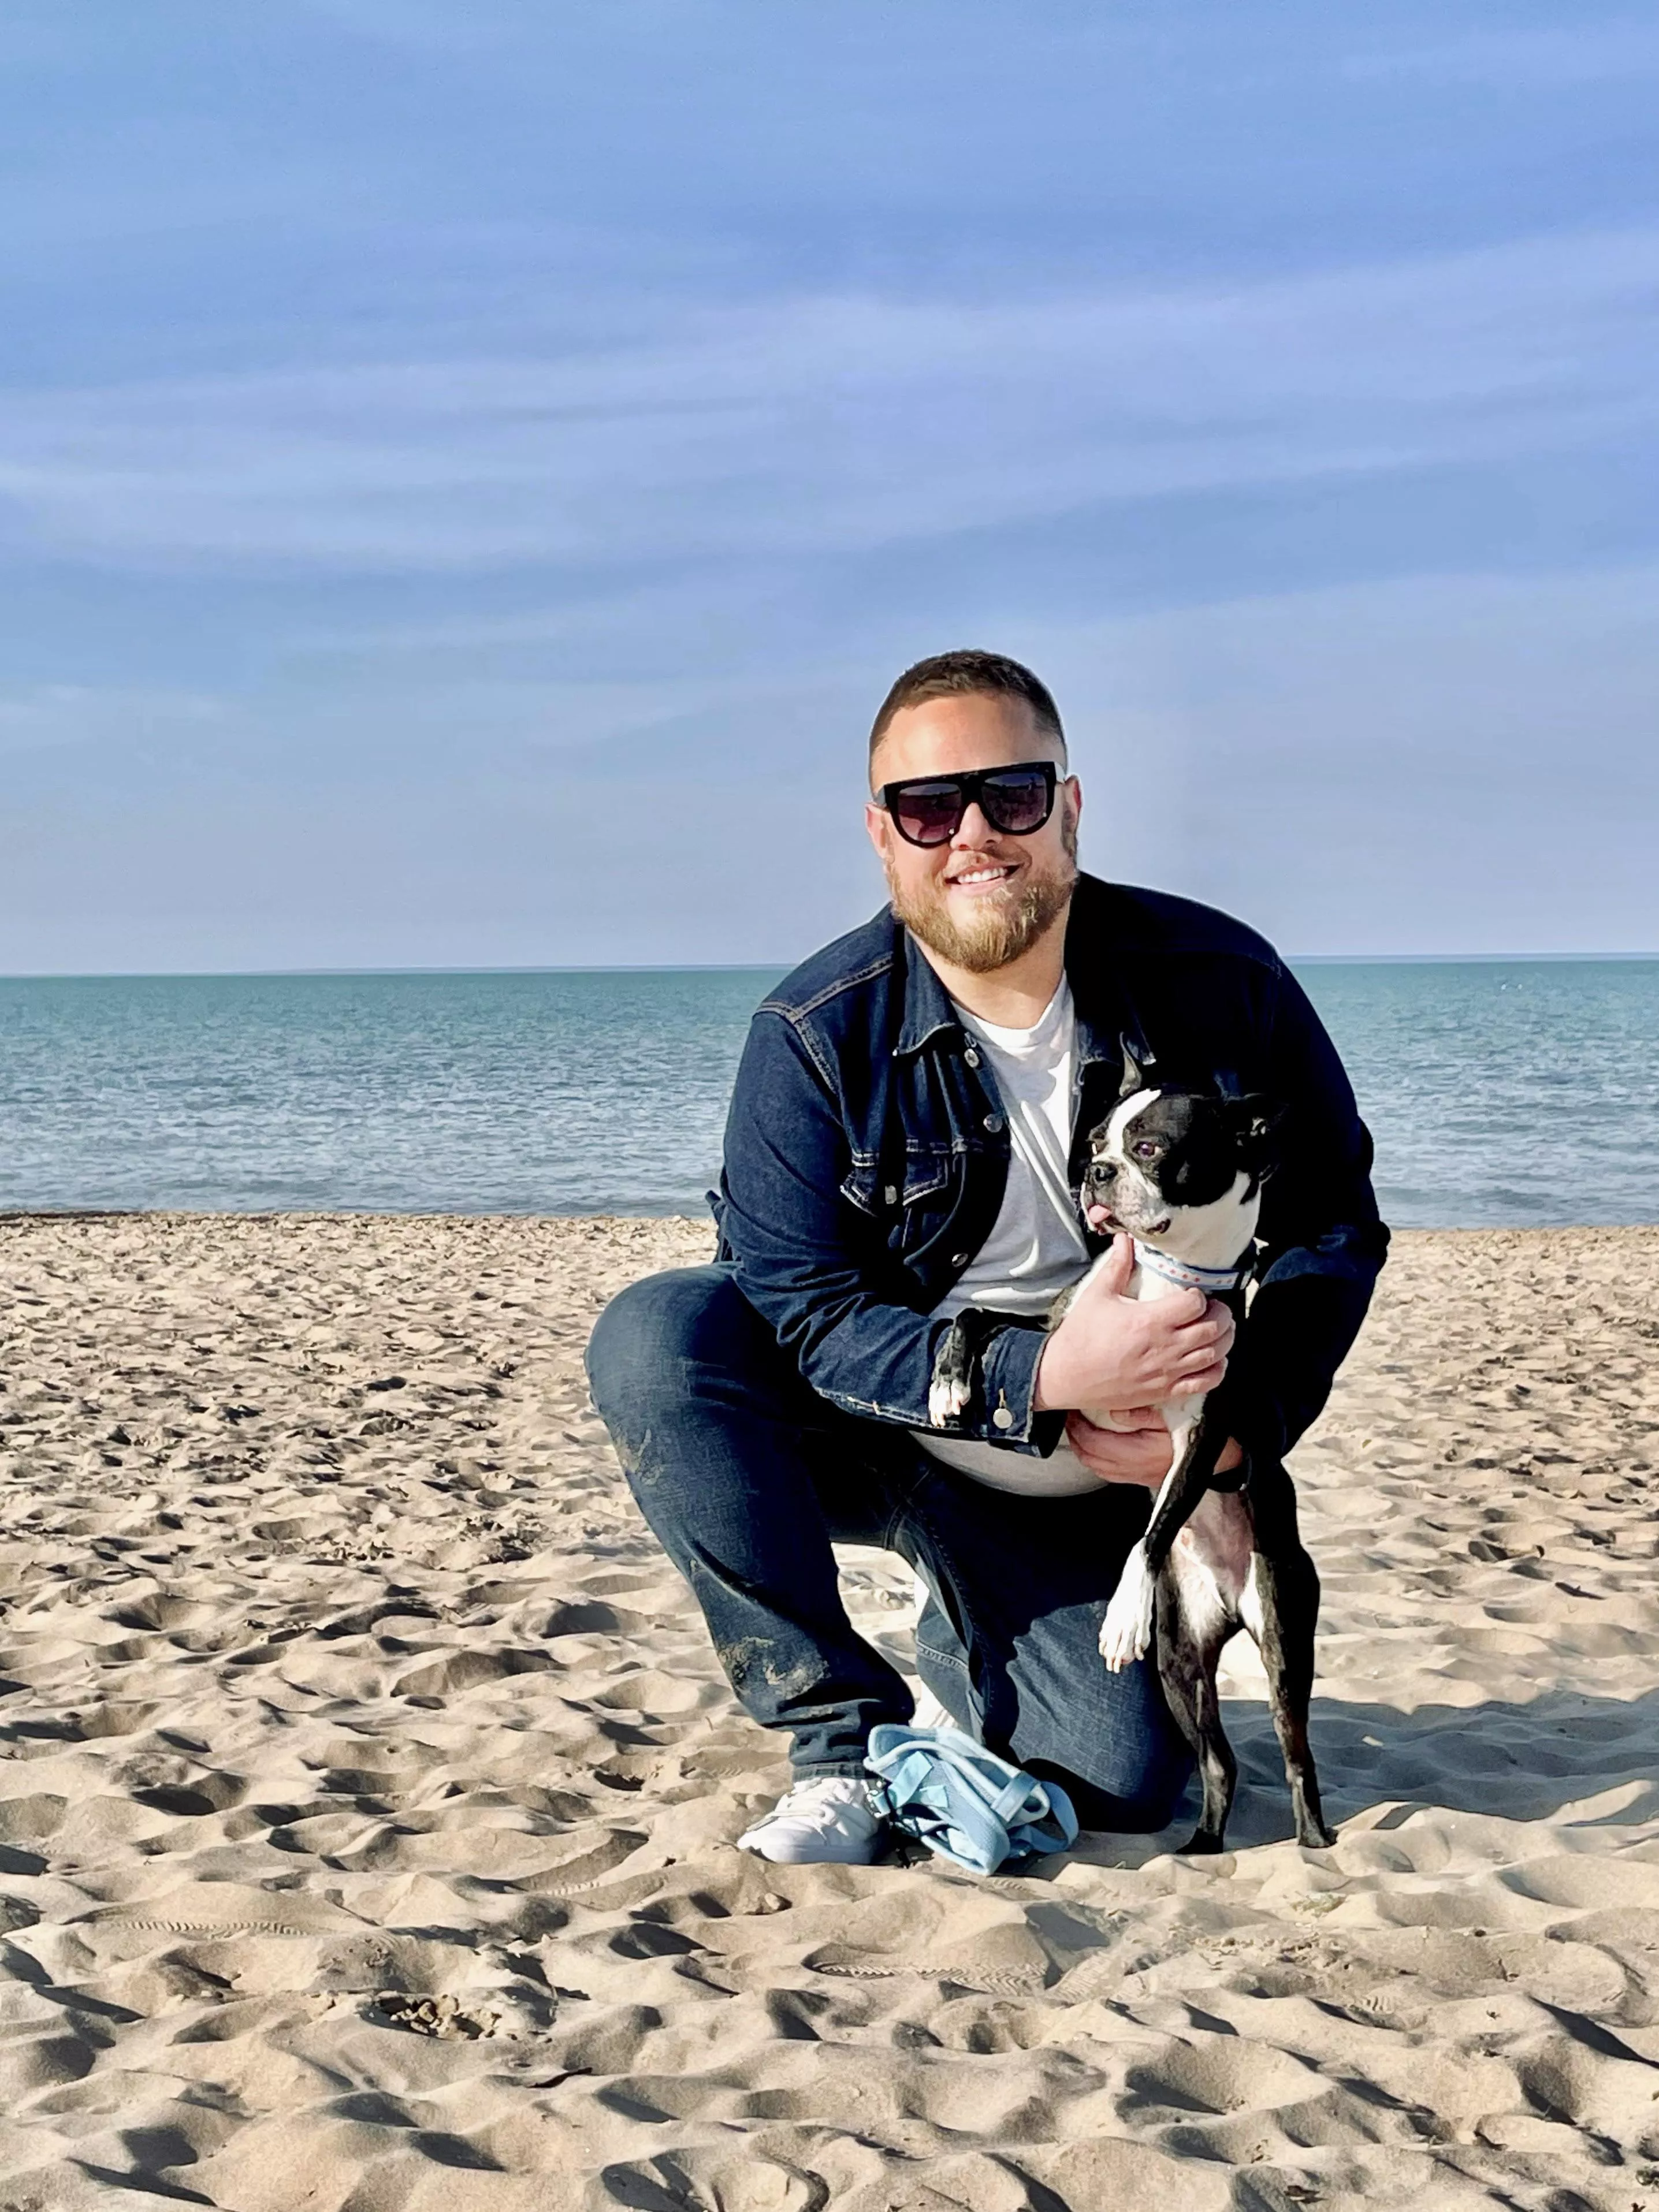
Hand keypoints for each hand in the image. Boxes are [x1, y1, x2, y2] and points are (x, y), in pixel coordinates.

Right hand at [1034, 1234, 1234, 1412]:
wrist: (1066, 1376)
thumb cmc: (1080, 1336)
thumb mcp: (1097, 1295)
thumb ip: (1117, 1265)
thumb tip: (1124, 1238)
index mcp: (1149, 1320)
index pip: (1196, 1304)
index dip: (1200, 1295)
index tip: (1192, 1294)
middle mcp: (1164, 1347)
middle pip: (1214, 1329)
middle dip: (1222, 1315)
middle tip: (1214, 1308)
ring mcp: (1167, 1372)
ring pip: (1215, 1355)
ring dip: (1224, 1340)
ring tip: (1218, 1329)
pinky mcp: (1165, 1392)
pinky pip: (1205, 1383)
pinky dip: (1217, 1370)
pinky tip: (1213, 1360)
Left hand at [1067, 1413, 1246, 1490]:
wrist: (1222, 1459)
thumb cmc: (1200, 1431)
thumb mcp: (1175, 1414)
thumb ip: (1144, 1414)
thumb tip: (1115, 1414)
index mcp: (1139, 1453)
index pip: (1095, 1443)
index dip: (1078, 1427)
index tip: (1072, 1409)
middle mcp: (1134, 1468)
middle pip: (1091, 1457)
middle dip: (1076, 1437)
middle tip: (1070, 1416)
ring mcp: (1137, 1475)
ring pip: (1098, 1467)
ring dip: (1084, 1448)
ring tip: (1079, 1428)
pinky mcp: (1143, 1478)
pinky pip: (1109, 1472)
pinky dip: (1097, 1458)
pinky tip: (1097, 1443)